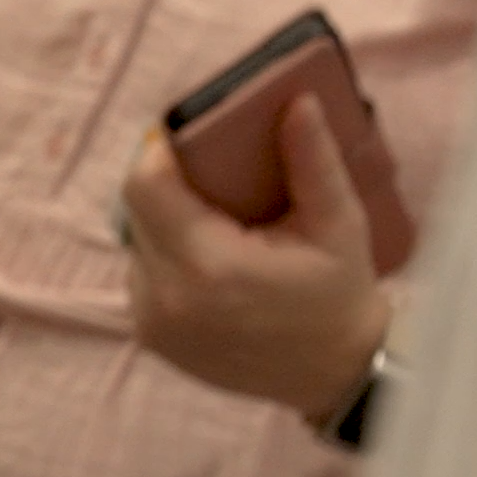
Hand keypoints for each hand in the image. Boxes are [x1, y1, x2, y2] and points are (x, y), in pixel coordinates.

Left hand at [122, 95, 391, 420]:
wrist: (333, 374)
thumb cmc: (339, 296)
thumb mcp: (338, 225)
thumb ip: (312, 161)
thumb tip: (295, 101)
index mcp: (209, 267)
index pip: (146, 186)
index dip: (159, 151)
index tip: (186, 134)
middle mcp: (166, 298)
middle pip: (137, 210)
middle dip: (169, 182)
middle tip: (211, 170)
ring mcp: (151, 323)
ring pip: (136, 240)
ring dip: (167, 220)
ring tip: (217, 216)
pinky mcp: (149, 337)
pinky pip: (143, 272)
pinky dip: (167, 254)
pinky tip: (209, 253)